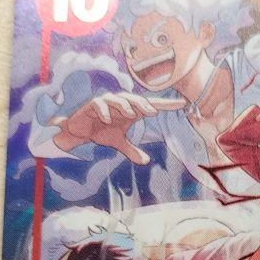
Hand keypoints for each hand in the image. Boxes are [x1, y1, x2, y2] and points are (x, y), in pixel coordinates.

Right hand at [55, 91, 187, 164]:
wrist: (78, 131)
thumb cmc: (101, 131)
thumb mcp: (118, 143)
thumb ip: (132, 150)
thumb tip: (146, 161)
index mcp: (129, 111)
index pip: (149, 105)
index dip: (165, 104)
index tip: (181, 104)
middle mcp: (119, 104)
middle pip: (134, 99)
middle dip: (144, 104)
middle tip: (153, 112)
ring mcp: (106, 103)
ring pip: (117, 99)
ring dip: (124, 105)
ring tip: (130, 114)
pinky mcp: (91, 105)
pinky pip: (98, 104)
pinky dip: (103, 110)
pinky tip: (107, 118)